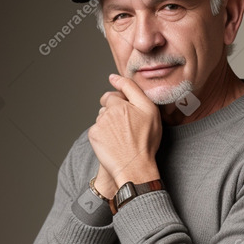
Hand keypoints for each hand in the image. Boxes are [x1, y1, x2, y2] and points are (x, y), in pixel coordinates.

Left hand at [89, 74, 161, 192]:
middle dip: (114, 113)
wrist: (134, 166)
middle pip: (106, 107)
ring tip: (122, 137)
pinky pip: (97, 130)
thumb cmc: (145, 141)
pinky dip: (104, 134)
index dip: (122, 104)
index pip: (114, 95)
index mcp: (120, 104)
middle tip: (127, 128)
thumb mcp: (150, 111)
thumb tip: (113, 77)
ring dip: (109, 124)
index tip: (128, 115)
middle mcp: (107, 112)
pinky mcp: (93, 136)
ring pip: (102, 118)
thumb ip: (132, 89)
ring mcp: (99, 124)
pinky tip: (114, 143)